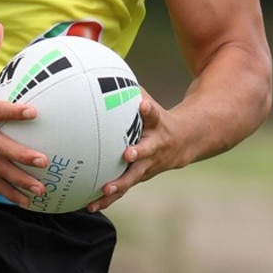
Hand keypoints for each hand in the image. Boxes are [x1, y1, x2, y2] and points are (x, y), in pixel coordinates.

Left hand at [87, 89, 179, 211]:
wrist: (184, 143)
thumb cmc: (156, 117)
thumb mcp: (148, 99)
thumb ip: (129, 89)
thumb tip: (103, 67)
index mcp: (156, 126)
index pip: (153, 114)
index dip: (148, 110)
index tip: (143, 105)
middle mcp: (154, 148)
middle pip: (146, 152)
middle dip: (137, 155)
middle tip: (126, 155)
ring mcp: (148, 166)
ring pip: (133, 177)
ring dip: (120, 185)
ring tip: (103, 191)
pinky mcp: (138, 178)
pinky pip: (122, 190)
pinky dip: (107, 198)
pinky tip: (89, 205)